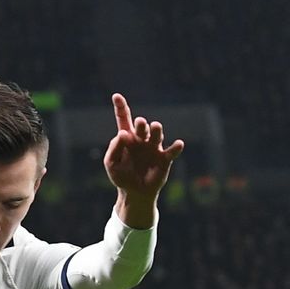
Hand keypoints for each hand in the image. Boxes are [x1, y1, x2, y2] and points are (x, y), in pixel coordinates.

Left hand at [104, 93, 183, 225]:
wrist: (134, 193)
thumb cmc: (121, 176)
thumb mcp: (111, 163)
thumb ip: (114, 147)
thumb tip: (123, 133)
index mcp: (127, 138)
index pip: (124, 119)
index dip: (121, 107)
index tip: (116, 96)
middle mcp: (141, 140)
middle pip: (142, 126)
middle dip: (141, 124)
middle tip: (139, 123)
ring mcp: (154, 148)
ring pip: (157, 134)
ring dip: (157, 130)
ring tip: (155, 127)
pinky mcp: (164, 159)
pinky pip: (172, 151)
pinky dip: (176, 147)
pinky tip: (178, 144)